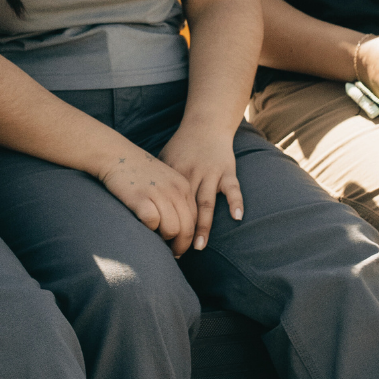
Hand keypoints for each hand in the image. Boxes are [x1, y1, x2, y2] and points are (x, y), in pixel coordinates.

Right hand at [96, 138, 201, 253]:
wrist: (115, 155)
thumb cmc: (137, 173)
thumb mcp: (165, 182)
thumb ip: (174, 201)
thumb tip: (178, 230)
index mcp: (184, 187)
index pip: (195, 221)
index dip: (188, 239)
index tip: (178, 247)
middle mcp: (176, 190)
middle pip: (187, 229)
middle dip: (180, 247)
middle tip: (171, 254)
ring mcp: (159, 193)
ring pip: (172, 230)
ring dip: (163, 239)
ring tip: (154, 238)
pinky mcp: (142, 198)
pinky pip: (153, 223)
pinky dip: (148, 229)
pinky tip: (141, 226)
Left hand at [158, 127, 246, 251]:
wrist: (206, 124)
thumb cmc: (182, 145)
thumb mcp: (164, 159)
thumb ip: (156, 180)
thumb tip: (142, 205)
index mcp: (174, 174)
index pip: (168, 204)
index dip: (164, 224)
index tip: (159, 244)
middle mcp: (192, 174)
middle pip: (186, 208)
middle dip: (181, 232)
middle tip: (177, 254)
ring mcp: (211, 173)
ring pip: (206, 203)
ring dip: (203, 226)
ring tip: (199, 246)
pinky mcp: (227, 171)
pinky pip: (232, 189)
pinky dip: (235, 202)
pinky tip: (237, 218)